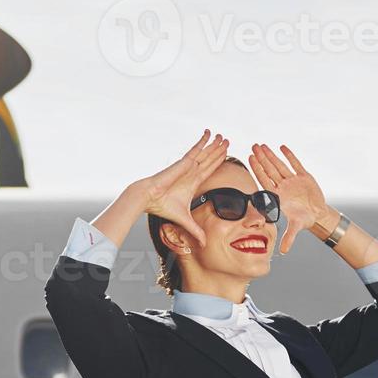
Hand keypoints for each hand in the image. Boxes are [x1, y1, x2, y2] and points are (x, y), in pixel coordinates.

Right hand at [136, 129, 228, 247]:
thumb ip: (196, 230)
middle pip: (210, 160)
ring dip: (215, 145)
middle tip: (228, 142)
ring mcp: (188, 166)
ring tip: (224, 137)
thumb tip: (203, 245)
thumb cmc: (163, 206)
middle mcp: (192, 172)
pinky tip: (209, 133)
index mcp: (193, 182)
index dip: (218, 163)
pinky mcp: (184, 162)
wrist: (149, 197)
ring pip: (206, 153)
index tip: (225, 156)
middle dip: (219, 151)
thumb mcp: (185, 220)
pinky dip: (203, 141)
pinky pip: (196, 149)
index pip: (209, 171)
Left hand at [248, 143, 330, 254]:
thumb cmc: (304, 220)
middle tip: (253, 147)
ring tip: (262, 145)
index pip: (265, 180)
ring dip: (271, 155)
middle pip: (270, 170)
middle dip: (262, 159)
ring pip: (280, 165)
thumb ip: (289, 237)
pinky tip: (282, 147)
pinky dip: (290, 156)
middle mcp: (283, 186)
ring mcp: (293, 180)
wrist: (318, 214)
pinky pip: (295, 164)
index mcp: (278, 196)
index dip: (257, 169)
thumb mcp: (296, 227)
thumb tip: (283, 251)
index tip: (250, 159)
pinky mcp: (304, 176)